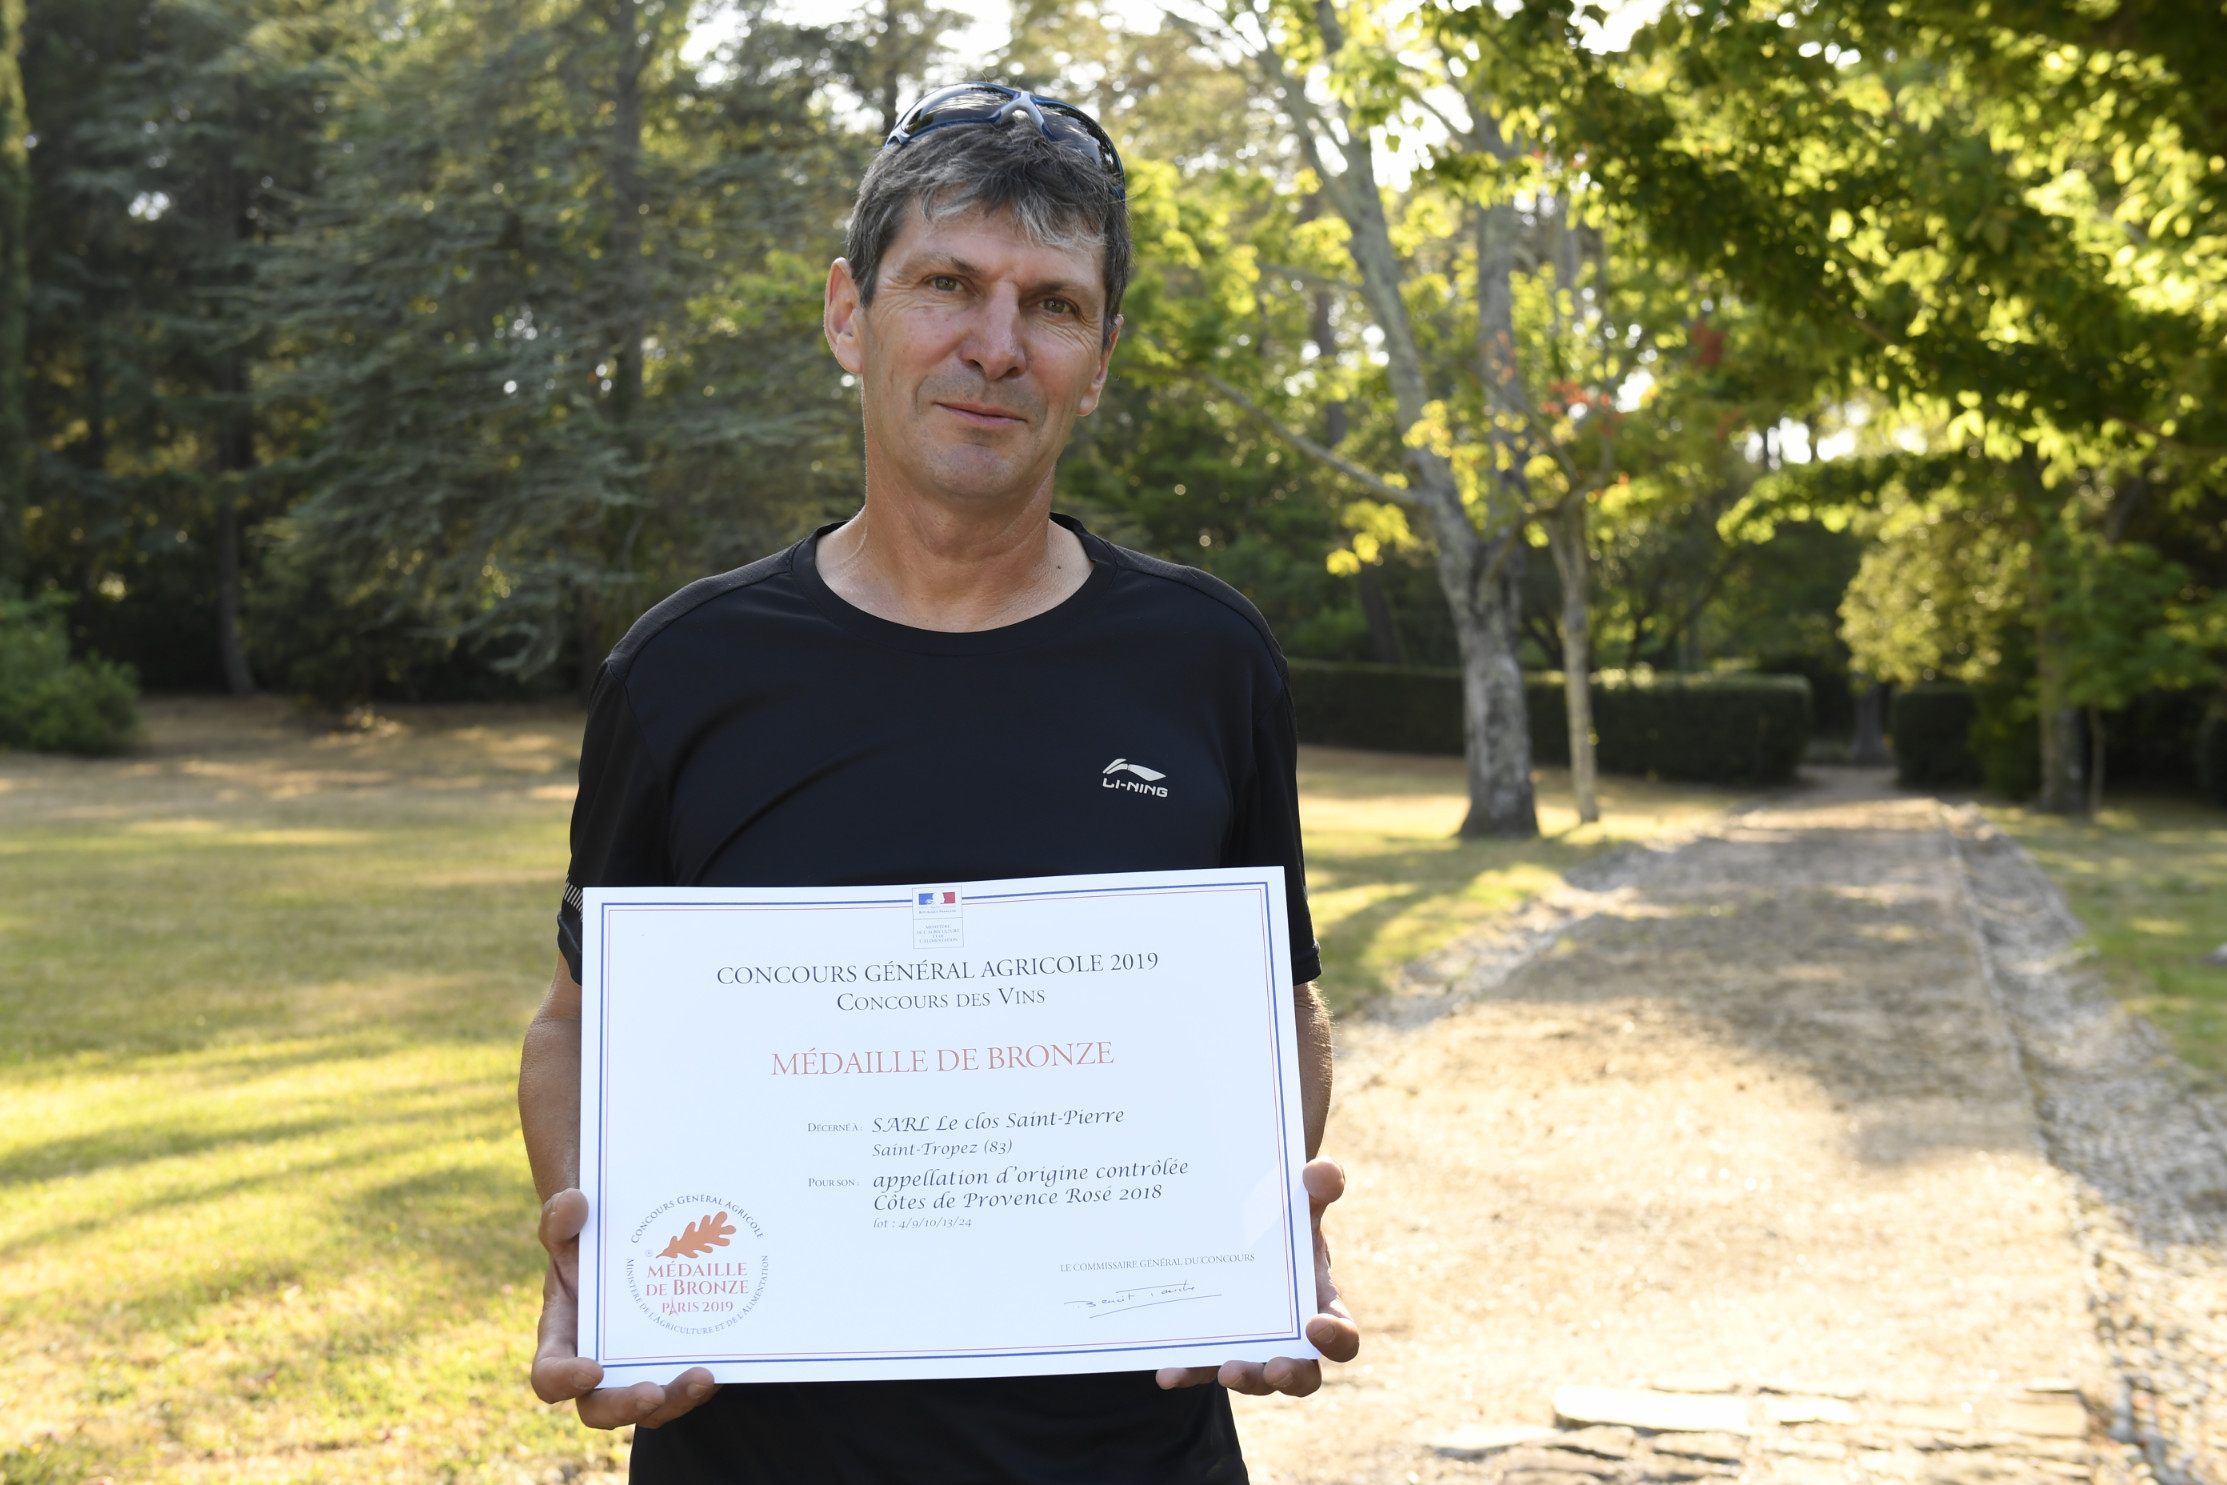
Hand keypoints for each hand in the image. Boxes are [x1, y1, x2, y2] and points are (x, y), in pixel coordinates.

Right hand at [529, 1188, 719, 1428]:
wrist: (622, 1242)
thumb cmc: (587, 1240)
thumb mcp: (569, 1225)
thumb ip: (561, 1216)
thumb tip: (575, 1203)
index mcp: (561, 1338)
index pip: (549, 1377)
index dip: (564, 1381)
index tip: (592, 1369)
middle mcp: (596, 1367)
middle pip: (601, 1409)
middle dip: (627, 1406)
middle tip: (653, 1392)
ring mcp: (637, 1370)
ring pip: (653, 1407)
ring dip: (677, 1398)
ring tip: (705, 1377)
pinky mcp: (673, 1365)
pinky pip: (687, 1386)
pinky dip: (707, 1378)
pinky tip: (728, 1358)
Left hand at [1155, 1159, 1359, 1396]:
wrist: (1246, 1223)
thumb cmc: (1284, 1216)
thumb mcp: (1301, 1199)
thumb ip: (1319, 1184)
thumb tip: (1320, 1172)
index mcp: (1320, 1303)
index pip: (1341, 1335)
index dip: (1336, 1338)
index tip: (1315, 1327)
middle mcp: (1290, 1336)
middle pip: (1302, 1374)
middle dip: (1289, 1375)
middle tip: (1274, 1368)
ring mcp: (1251, 1345)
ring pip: (1253, 1377)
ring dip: (1242, 1378)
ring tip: (1223, 1371)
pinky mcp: (1213, 1345)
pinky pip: (1203, 1366)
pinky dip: (1188, 1370)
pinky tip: (1167, 1372)